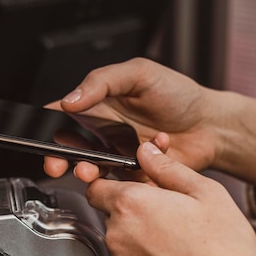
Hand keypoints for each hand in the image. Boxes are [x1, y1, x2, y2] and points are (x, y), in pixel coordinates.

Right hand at [44, 57, 220, 178]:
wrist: (211, 124)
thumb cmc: (177, 94)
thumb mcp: (138, 74)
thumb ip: (101, 82)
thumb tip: (70, 100)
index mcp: (97, 106)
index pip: (61, 117)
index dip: (46, 129)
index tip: (44, 138)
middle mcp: (102, 133)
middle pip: (68, 149)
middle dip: (58, 159)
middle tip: (57, 164)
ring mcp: (115, 156)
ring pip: (89, 169)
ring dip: (87, 171)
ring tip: (91, 168)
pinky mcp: (131, 176)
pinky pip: (120, 181)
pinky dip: (132, 171)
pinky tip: (153, 149)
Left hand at [80, 142, 255, 255]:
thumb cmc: (225, 251)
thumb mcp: (206, 194)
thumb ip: (168, 169)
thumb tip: (146, 152)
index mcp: (131, 205)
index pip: (96, 187)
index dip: (112, 185)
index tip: (128, 189)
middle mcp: (117, 235)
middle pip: (112, 215)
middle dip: (133, 213)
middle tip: (169, 218)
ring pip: (121, 243)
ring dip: (139, 240)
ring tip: (178, 247)